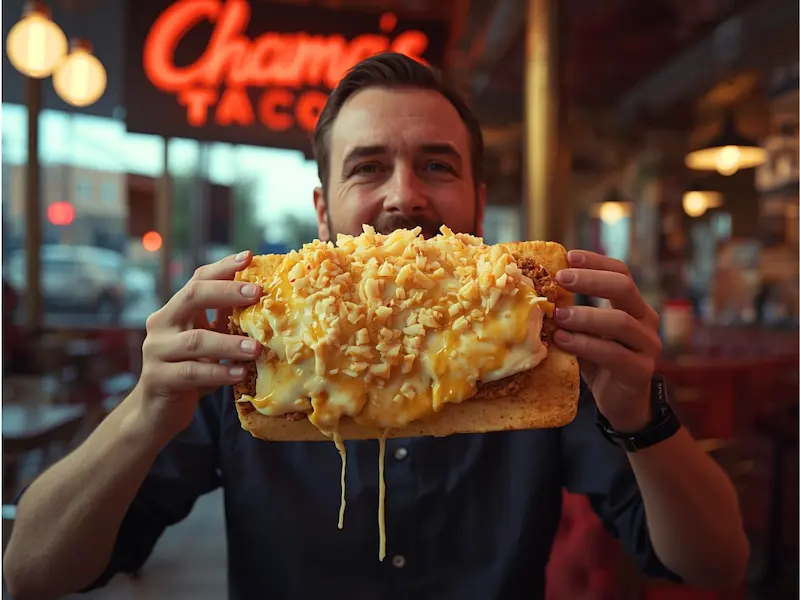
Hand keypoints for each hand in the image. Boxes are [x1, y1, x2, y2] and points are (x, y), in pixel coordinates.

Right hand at [135, 251, 262, 436]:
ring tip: (258, 348)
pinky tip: (240, 374)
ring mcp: (157, 351)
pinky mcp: (159, 379)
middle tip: (258, 293)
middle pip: (193, 297)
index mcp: (175, 310)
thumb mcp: (208, 341)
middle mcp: (162, 324)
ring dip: (231, 343)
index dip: (223, 268)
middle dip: (227, 292)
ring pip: (197, 340)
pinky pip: (193, 373)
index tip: (249, 257)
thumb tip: (261, 297)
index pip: (198, 280)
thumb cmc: (191, 370)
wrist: (158, 411)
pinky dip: (219, 373)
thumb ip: (224, 320)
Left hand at [552, 250, 661, 431]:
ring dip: (585, 315)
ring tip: (558, 315)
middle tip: (561, 278)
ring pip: (620, 322)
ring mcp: (647, 346)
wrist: (622, 405)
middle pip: (624, 288)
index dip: (596, 262)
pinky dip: (586, 344)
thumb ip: (572, 315)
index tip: (568, 256)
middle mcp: (646, 321)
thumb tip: (536, 292)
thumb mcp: (585, 334)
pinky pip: (614, 353)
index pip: (621, 273)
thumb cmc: (599, 363)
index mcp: (634, 306)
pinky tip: (564, 341)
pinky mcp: (640, 370)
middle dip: (591, 280)